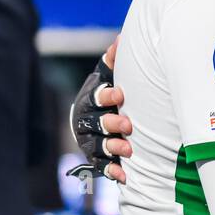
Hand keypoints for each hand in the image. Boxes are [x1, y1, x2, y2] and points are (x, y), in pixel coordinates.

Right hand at [67, 36, 133, 183]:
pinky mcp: (95, 158)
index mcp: (89, 100)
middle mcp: (86, 122)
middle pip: (95, 124)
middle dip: (111, 124)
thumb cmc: (107, 94)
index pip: (95, 97)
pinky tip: (124, 175)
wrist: (93, 118)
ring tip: (129, 151)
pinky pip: (100, 167)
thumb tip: (120, 39)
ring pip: (97, 146)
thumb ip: (113, 62)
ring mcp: (89, 141)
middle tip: (128, 125)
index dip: (106, 96)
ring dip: (112, 148)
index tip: (120, 94)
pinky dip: (112, 171)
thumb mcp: (108, 77)